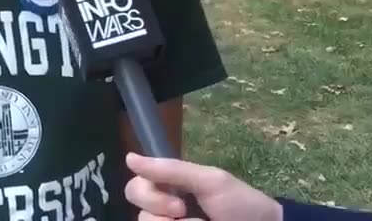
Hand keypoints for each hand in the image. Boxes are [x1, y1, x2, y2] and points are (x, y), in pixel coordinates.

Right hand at [125, 153, 282, 220]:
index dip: (149, 196)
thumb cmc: (242, 204)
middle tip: (187, 215)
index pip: (135, 189)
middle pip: (139, 214)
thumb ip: (170, 170)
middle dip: (161, 214)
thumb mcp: (210, 180)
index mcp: (169, 189)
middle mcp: (166, 211)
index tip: (179, 203)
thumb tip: (129, 158)